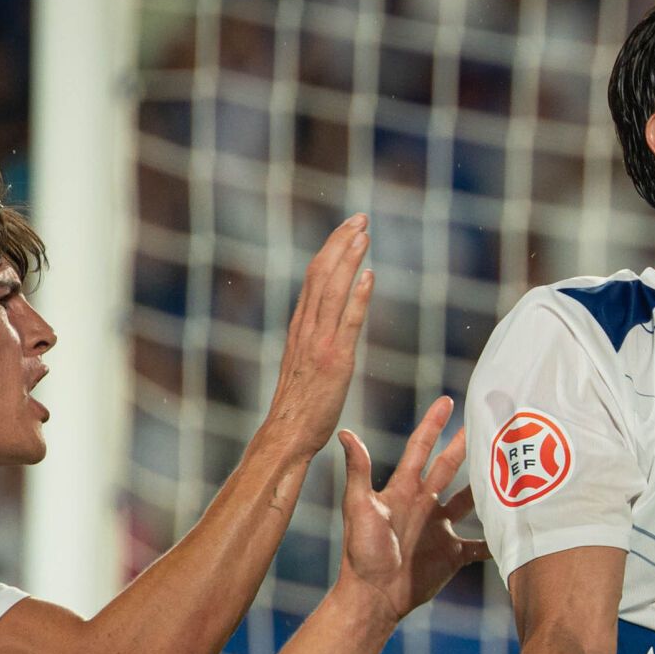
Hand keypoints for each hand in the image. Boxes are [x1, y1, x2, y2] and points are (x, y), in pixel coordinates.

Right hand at [264, 216, 374, 452]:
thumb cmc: (299, 408)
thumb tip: (327, 326)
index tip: (348, 230)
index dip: (332, 250)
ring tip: (365, 234)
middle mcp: (306, 329)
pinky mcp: (335, 361)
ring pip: (332, 290)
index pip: (315, 278)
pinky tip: (368, 275)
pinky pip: (347, 323)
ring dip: (349, 259)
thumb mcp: (304, 365)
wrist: (286, 434)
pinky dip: (357, 297)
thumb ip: (314, 341)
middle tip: (361, 219)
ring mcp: (319, 343)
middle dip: (341, 243)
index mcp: (300, 328)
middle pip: (322, 274)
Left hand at [337, 396, 489, 618]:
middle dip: (468, 446)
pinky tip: (519, 530)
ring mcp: (441, 529)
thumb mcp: (359, 508)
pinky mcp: (452, 554)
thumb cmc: (362, 552)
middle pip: (450, 468)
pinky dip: (499, 540)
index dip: (433, 425)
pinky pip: (481, 544)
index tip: (447, 401)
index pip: (421, 449)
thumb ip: (358, 471)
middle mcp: (425, 505)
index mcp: (404, 490)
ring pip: (471, 501)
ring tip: (511, 468)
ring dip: (489, 487)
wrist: (374, 596)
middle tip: (489, 425)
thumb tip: (345, 432)